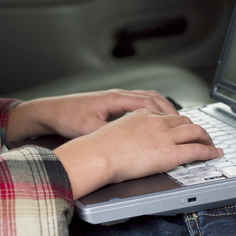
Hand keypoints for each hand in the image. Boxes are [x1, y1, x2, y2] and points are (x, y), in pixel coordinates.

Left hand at [6, 89, 179, 140]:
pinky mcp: (110, 104)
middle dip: (170, 109)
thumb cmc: (67, 117)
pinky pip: (137, 103)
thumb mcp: (88, 128)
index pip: (148, 100)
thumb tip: (124, 140)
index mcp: (114, 99)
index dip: (166, 111)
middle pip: (152, 97)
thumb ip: (108, 132)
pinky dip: (150, 110)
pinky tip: (152, 121)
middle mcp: (117, 95)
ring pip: (145, 98)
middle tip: (184, 122)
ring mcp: (114, 98)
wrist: (51, 111)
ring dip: (161, 108)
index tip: (179, 121)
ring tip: (173, 121)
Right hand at [53, 108, 221, 198]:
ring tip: (211, 144)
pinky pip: (197, 149)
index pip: (166, 115)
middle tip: (201, 135)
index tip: (180, 127)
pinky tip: (214, 154)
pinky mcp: (171, 152)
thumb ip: (124, 135)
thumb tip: (123, 144)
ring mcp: (165, 136)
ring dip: (206, 137)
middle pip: (184, 120)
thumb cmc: (97, 149)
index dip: (177, 122)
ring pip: (195, 131)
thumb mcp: (112, 133)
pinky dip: (209, 151)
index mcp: (141, 115)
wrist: (97, 154)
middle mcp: (156, 122)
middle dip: (195, 127)